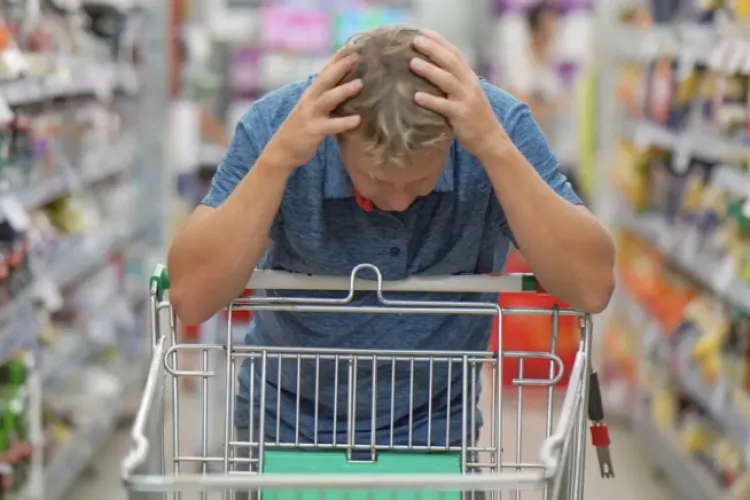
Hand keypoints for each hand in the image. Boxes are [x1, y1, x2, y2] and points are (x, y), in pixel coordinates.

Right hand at [266, 52, 362, 169]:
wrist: (281, 151)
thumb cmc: (301, 129)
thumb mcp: (311, 109)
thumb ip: (325, 98)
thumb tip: (346, 88)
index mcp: (311, 94)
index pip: (325, 72)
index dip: (337, 59)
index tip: (352, 46)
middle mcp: (309, 100)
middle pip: (326, 79)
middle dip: (340, 67)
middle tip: (356, 56)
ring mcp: (310, 115)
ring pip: (328, 99)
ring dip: (343, 90)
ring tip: (360, 84)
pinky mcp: (313, 131)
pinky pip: (331, 125)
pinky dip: (344, 122)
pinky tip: (357, 120)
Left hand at [409, 30, 505, 157]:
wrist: (490, 138)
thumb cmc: (473, 116)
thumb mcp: (467, 93)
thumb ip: (454, 80)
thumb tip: (432, 68)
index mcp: (469, 77)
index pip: (454, 53)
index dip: (439, 41)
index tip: (423, 32)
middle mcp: (468, 84)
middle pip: (450, 61)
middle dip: (432, 49)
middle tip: (415, 41)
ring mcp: (466, 99)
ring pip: (447, 80)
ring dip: (429, 71)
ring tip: (412, 63)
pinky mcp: (461, 115)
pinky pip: (444, 106)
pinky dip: (430, 101)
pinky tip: (416, 96)